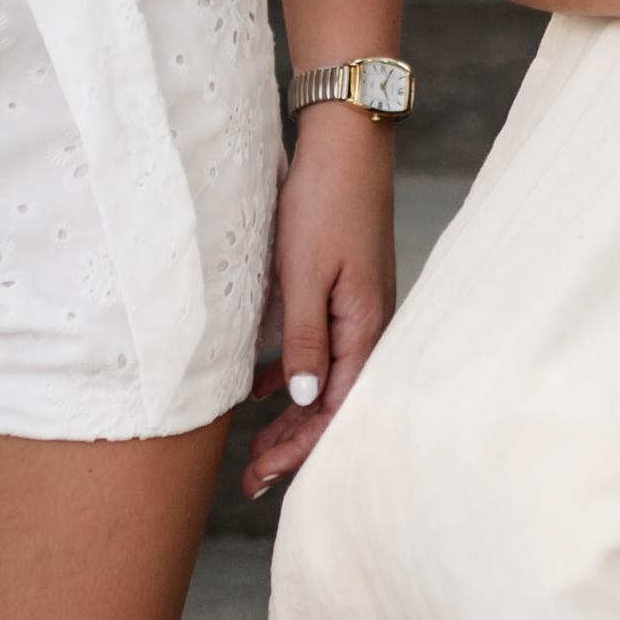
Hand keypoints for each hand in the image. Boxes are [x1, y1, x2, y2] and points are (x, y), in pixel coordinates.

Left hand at [243, 101, 395, 496]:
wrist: (345, 140)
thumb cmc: (325, 202)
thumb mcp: (304, 274)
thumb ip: (304, 340)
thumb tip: (301, 400)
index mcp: (365, 326)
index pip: (336, 409)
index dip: (300, 448)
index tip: (263, 475)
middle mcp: (367, 323)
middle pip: (332, 403)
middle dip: (293, 445)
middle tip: (252, 480)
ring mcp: (356, 306)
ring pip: (324, 380)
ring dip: (290, 416)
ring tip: (256, 447)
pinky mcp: (341, 289)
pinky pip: (319, 348)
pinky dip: (290, 376)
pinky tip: (262, 389)